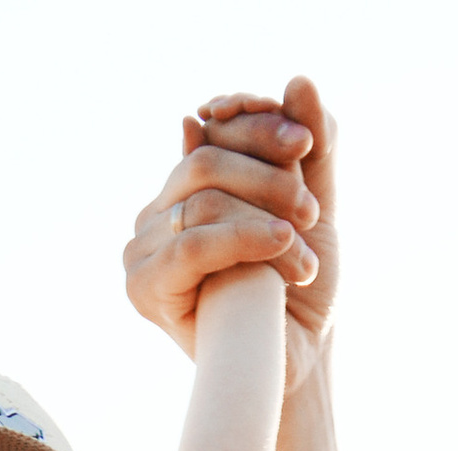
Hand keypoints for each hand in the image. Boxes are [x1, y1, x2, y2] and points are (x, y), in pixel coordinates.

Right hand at [124, 77, 335, 396]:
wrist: (291, 364)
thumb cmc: (301, 292)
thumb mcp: (315, 208)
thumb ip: (314, 146)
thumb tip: (299, 80)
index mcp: (188, 187)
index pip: (213, 132)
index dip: (255, 125)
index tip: (305, 143)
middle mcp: (158, 212)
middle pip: (206, 160)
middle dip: (265, 173)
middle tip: (311, 208)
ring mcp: (142, 247)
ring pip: (201, 198)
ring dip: (263, 217)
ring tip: (303, 251)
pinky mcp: (143, 286)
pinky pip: (191, 245)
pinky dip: (241, 240)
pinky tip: (281, 248)